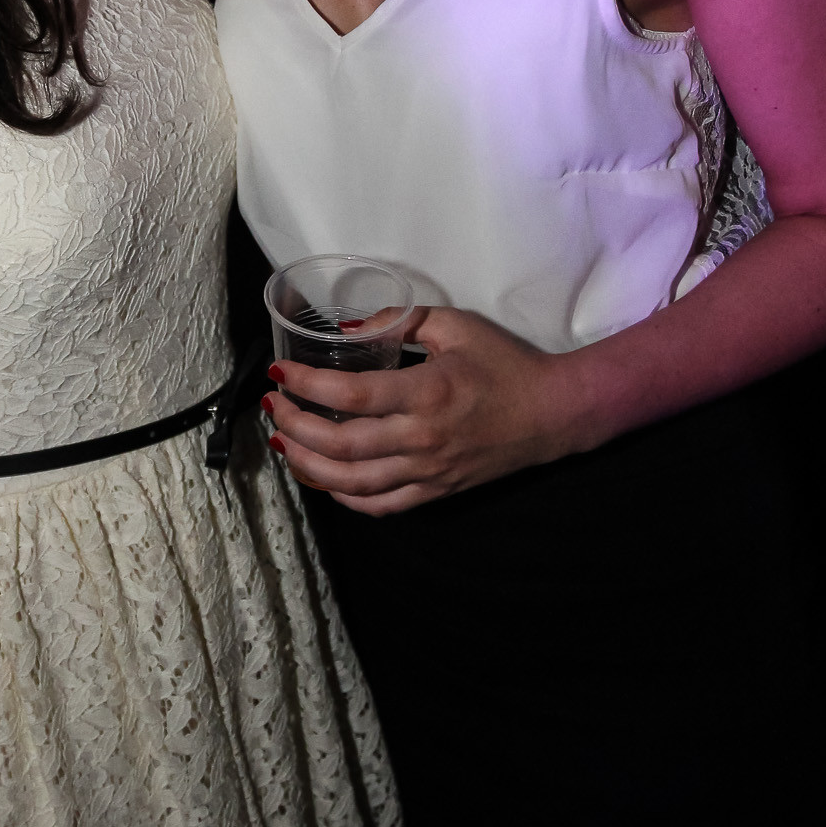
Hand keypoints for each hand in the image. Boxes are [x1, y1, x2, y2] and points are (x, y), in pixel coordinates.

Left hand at [262, 305, 580, 513]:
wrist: (553, 413)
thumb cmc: (505, 364)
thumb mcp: (457, 326)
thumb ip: (401, 321)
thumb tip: (346, 329)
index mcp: (428, 392)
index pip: (351, 396)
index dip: (306, 386)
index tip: (280, 374)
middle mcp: (423, 438)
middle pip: (340, 444)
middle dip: (294, 425)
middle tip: (273, 407)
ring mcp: (428, 471)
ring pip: (351, 482)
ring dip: (307, 464)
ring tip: (283, 442)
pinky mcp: (435, 491)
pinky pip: (379, 505)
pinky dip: (343, 495)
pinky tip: (322, 477)